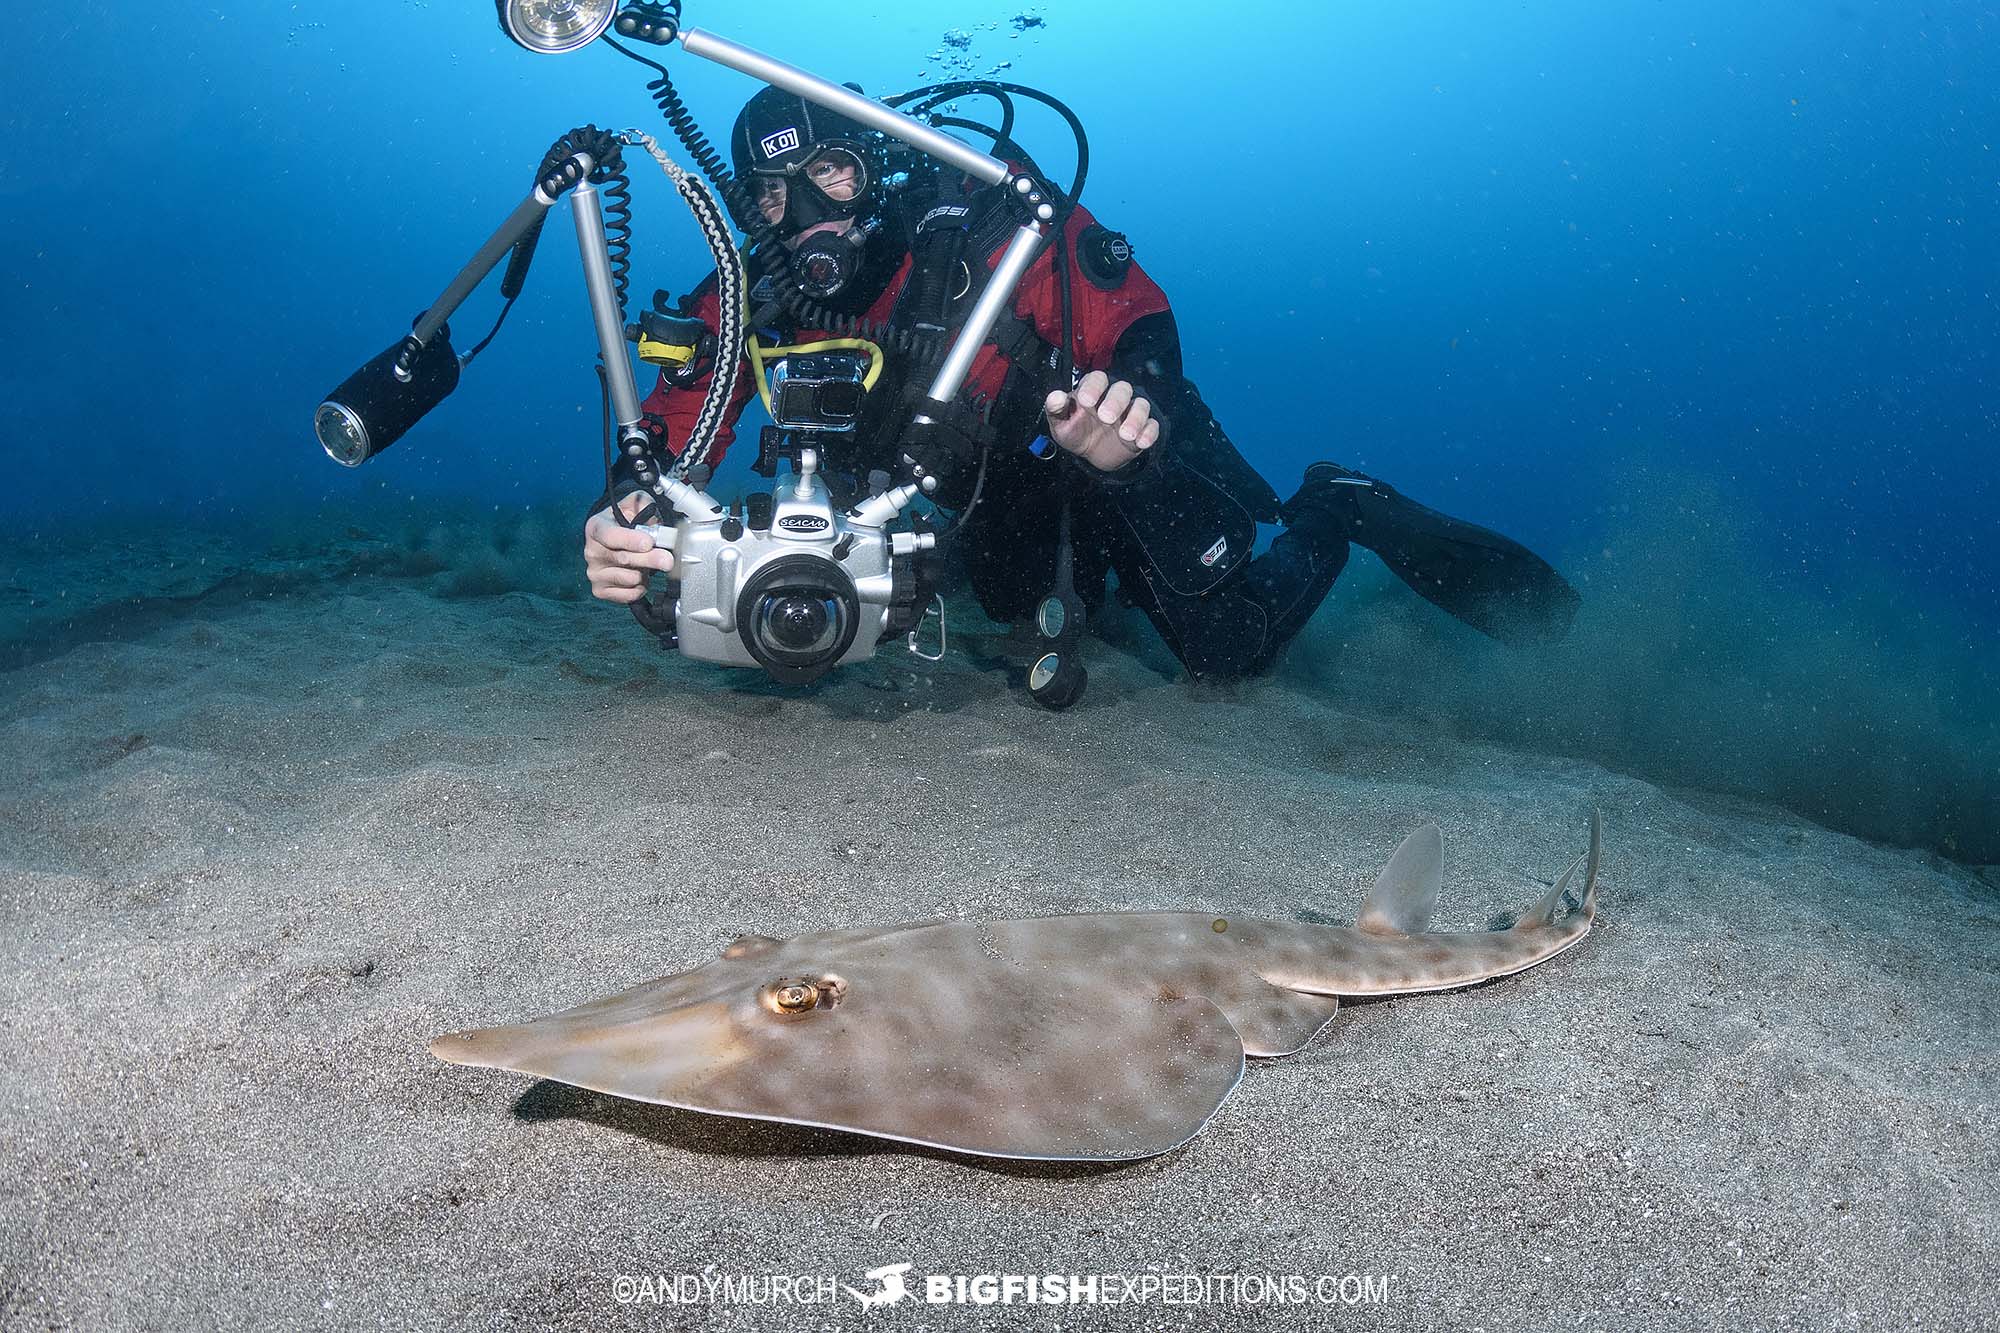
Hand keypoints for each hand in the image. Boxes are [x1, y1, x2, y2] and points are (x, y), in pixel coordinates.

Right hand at [583, 491, 674, 604]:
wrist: (614, 541)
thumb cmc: (623, 522)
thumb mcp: (632, 504)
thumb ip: (643, 504)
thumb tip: (655, 522)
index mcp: (596, 528)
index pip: (609, 536)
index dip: (630, 540)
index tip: (648, 543)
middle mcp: (592, 551)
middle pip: (623, 559)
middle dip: (650, 559)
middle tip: (667, 559)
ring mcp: (594, 573)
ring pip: (630, 578)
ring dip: (645, 572)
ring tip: (645, 563)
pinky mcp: (601, 590)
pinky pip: (629, 594)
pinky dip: (641, 587)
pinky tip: (640, 576)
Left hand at [1043, 371, 1160, 472]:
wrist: (1092, 455)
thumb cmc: (1076, 432)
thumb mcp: (1061, 424)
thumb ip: (1056, 409)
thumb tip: (1055, 396)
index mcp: (1093, 390)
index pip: (1097, 378)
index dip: (1093, 387)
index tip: (1085, 401)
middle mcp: (1114, 397)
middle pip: (1122, 389)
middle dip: (1115, 402)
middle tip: (1106, 418)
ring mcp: (1131, 412)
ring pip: (1141, 405)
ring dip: (1135, 418)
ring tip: (1126, 435)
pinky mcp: (1144, 428)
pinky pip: (1152, 425)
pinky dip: (1149, 433)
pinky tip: (1140, 443)